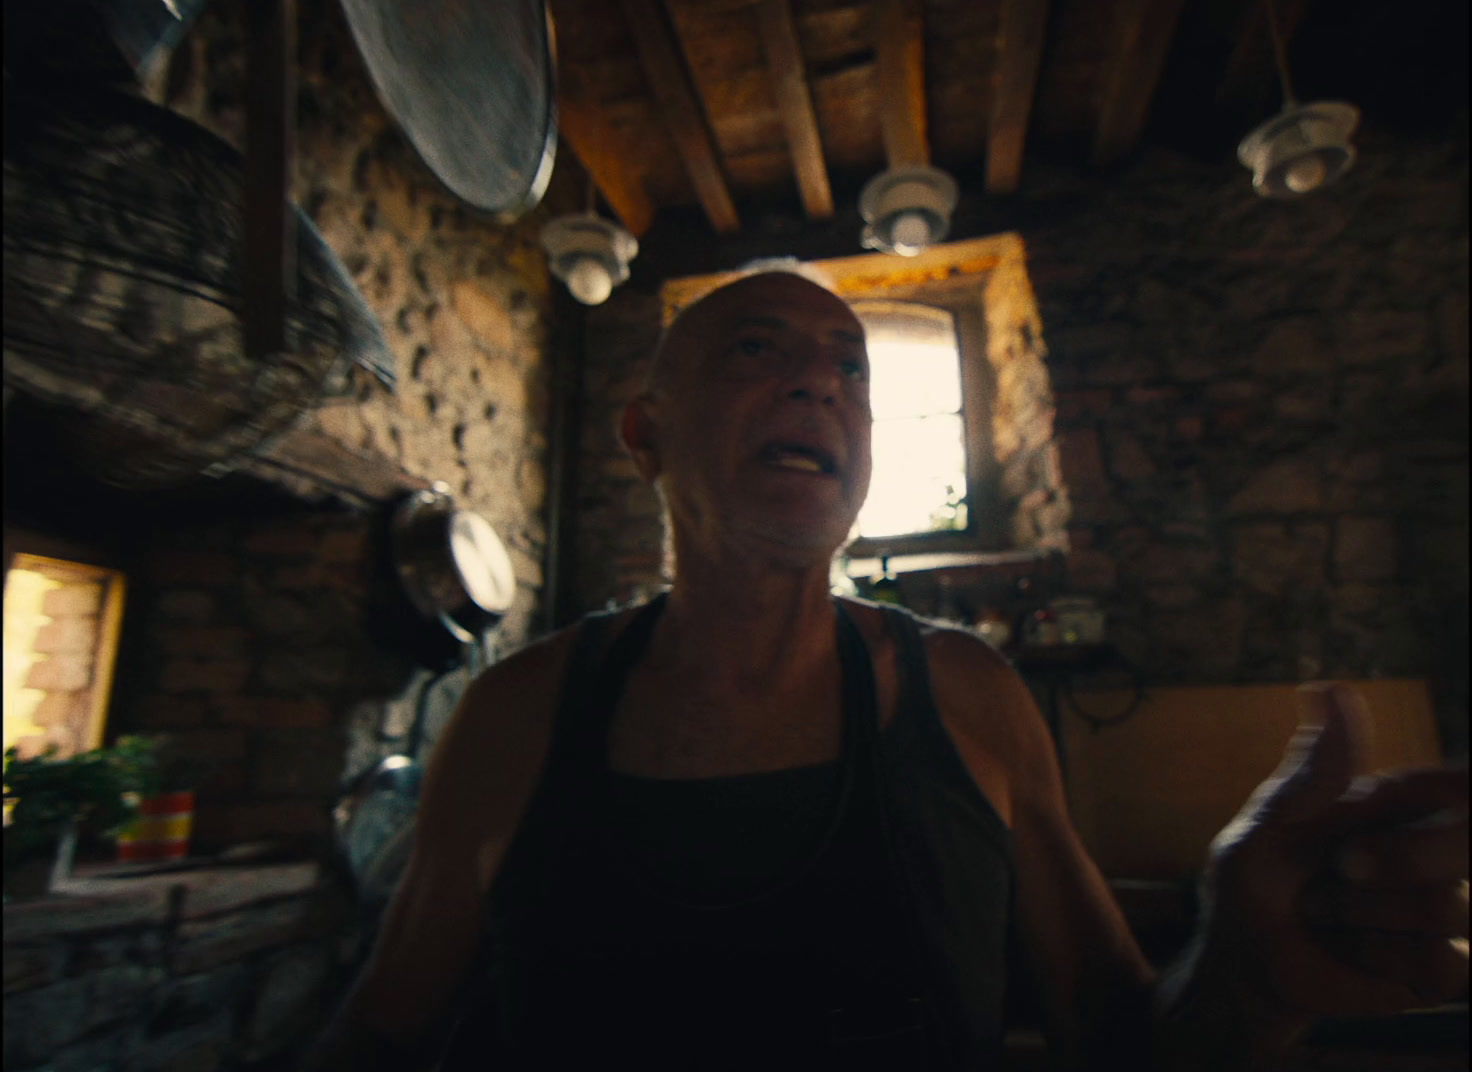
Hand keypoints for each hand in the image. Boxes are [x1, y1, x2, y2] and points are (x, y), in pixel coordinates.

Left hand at [1200, 683, 1468, 1019]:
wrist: (1246, 966)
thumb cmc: (1252, 883)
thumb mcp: (1271, 824)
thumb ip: (1315, 772)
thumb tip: (1331, 688)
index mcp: (1396, 806)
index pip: (1457, 786)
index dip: (1446, 791)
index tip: (1376, 823)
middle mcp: (1431, 852)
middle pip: (1467, 841)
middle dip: (1399, 859)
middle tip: (1340, 867)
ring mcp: (1444, 910)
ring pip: (1448, 906)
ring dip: (1364, 914)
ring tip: (1323, 914)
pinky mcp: (1442, 967)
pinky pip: (1442, 961)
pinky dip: (1378, 957)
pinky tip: (1349, 952)